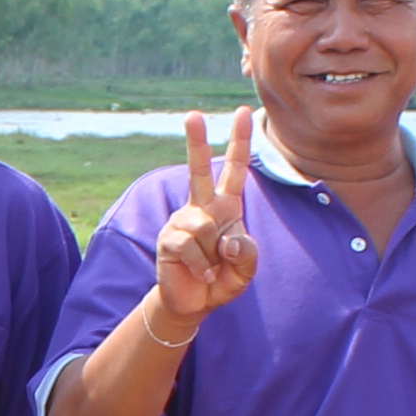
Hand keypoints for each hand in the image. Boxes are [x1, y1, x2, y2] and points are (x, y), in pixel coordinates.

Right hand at [154, 110, 262, 331]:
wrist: (193, 303)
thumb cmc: (222, 280)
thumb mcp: (246, 269)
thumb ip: (247, 253)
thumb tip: (227, 239)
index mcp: (226, 207)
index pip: (235, 170)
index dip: (240, 142)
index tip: (243, 112)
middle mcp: (201, 208)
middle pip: (197, 170)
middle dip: (195, 142)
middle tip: (192, 114)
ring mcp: (182, 221)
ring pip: (204, 227)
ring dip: (214, 255)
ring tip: (211, 268)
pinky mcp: (169, 240)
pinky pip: (190, 246)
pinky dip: (203, 266)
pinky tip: (203, 275)